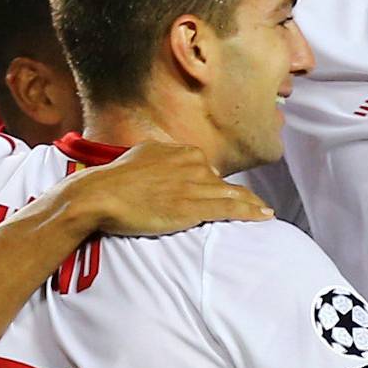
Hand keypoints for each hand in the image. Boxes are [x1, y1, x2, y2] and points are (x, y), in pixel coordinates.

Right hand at [75, 139, 273, 238]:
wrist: (101, 195)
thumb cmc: (115, 181)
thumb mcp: (140, 157)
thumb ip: (159, 159)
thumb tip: (164, 161)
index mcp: (179, 151)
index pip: (206, 168)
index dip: (218, 183)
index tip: (227, 191)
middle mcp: (191, 163)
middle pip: (222, 182)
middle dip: (240, 194)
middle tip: (258, 205)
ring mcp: (195, 184)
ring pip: (233, 195)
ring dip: (253, 204)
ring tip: (266, 212)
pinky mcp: (194, 206)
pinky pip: (230, 208)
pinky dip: (250, 212)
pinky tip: (265, 216)